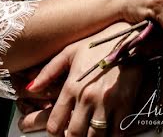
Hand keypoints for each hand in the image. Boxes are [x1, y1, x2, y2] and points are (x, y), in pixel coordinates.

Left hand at [21, 29, 144, 135]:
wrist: (131, 37)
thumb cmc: (99, 43)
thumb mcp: (70, 51)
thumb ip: (49, 71)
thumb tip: (31, 88)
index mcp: (71, 86)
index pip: (55, 123)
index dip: (54, 134)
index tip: (58, 134)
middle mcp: (87, 97)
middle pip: (74, 134)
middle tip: (75, 136)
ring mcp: (107, 102)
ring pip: (95, 136)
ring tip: (91, 134)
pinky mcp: (125, 104)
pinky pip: (116, 132)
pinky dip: (111, 136)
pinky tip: (109, 133)